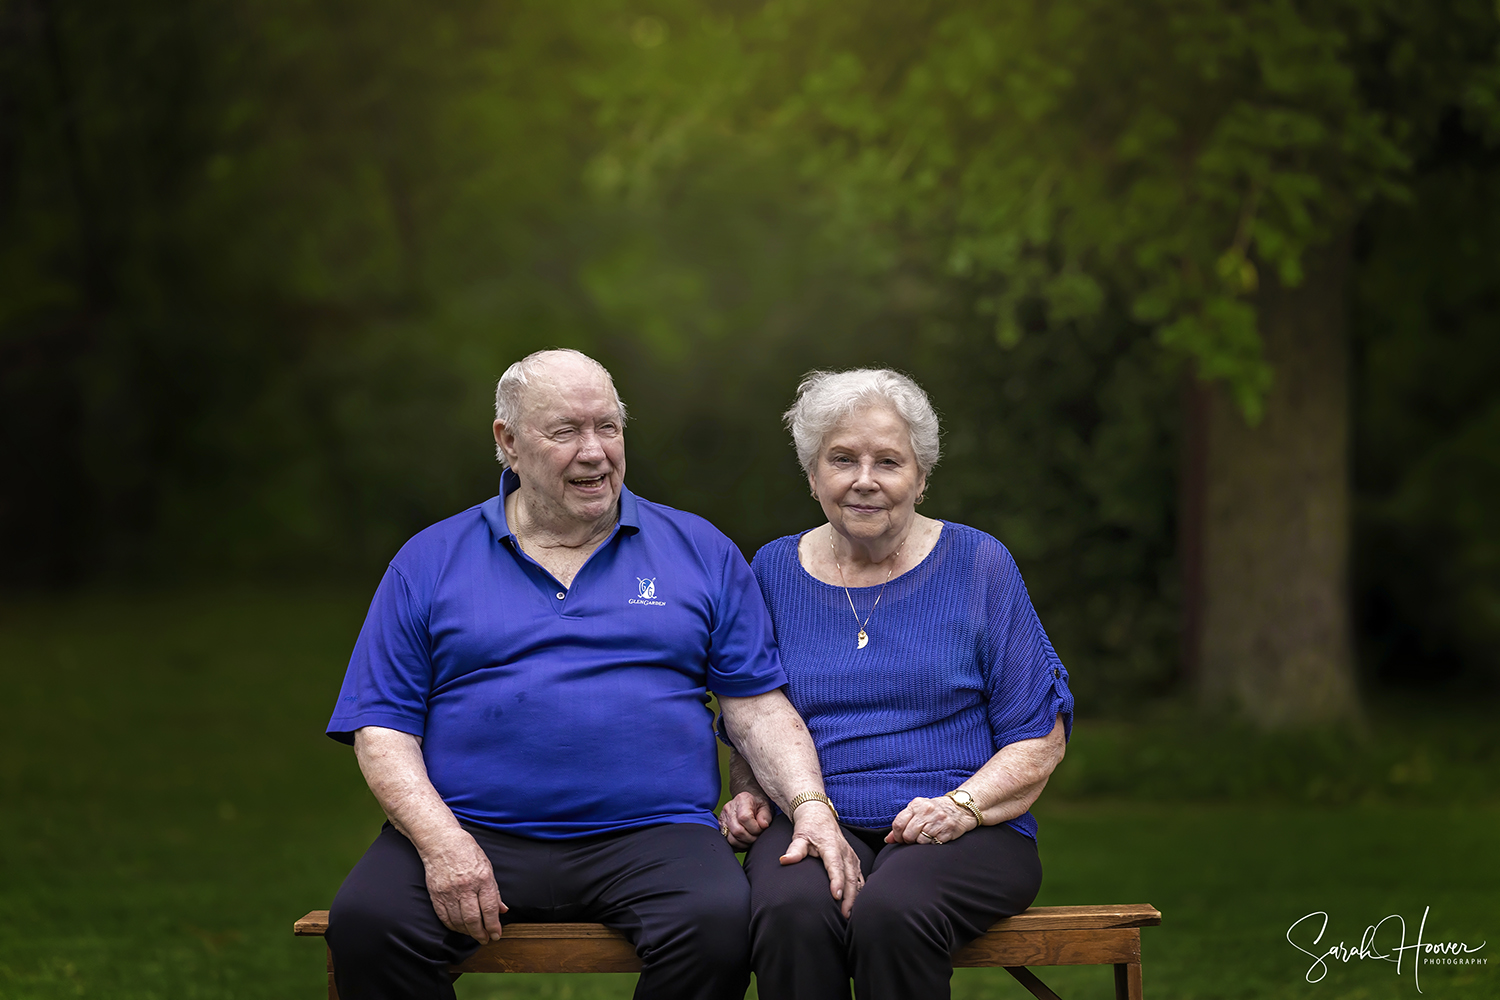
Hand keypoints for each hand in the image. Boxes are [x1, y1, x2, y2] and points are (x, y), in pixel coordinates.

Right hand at [417, 829, 507, 941]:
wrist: (441, 842)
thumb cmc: (467, 852)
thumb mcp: (487, 867)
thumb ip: (494, 891)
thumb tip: (502, 910)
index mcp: (482, 878)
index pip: (490, 908)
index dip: (494, 925)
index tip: (496, 935)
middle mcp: (466, 886)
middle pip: (473, 919)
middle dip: (480, 933)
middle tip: (485, 939)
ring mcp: (449, 891)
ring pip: (458, 921)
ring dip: (467, 932)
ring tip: (473, 934)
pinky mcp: (436, 894)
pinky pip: (444, 917)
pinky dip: (452, 926)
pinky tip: (459, 928)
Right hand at [719, 791, 772, 849]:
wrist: (748, 802)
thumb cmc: (758, 805)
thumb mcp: (766, 807)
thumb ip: (766, 816)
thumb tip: (763, 826)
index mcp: (742, 800)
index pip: (744, 818)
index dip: (755, 828)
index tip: (761, 829)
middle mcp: (729, 808)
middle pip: (737, 831)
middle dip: (750, 838)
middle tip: (757, 836)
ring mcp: (723, 818)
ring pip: (731, 839)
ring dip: (744, 843)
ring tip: (751, 838)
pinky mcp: (720, 827)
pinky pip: (728, 842)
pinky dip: (738, 845)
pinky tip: (744, 840)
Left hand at [780, 801, 863, 917]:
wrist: (819, 815)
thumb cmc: (808, 827)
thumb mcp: (799, 836)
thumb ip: (794, 850)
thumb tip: (785, 861)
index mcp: (831, 846)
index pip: (835, 866)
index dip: (837, 881)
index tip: (836, 896)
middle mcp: (845, 852)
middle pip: (851, 877)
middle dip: (849, 897)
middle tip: (844, 914)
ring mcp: (851, 856)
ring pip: (857, 879)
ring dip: (855, 897)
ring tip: (850, 914)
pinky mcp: (854, 860)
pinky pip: (860, 877)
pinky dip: (859, 891)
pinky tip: (856, 904)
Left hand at [886, 795, 978, 845]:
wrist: (960, 808)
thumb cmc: (934, 811)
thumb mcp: (917, 811)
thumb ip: (902, 823)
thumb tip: (888, 840)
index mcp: (916, 805)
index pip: (899, 823)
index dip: (897, 836)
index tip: (900, 839)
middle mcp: (926, 811)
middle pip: (908, 834)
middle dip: (908, 841)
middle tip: (913, 840)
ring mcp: (938, 821)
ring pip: (920, 841)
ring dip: (920, 843)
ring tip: (925, 837)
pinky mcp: (947, 830)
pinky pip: (932, 844)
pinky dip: (931, 844)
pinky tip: (934, 838)